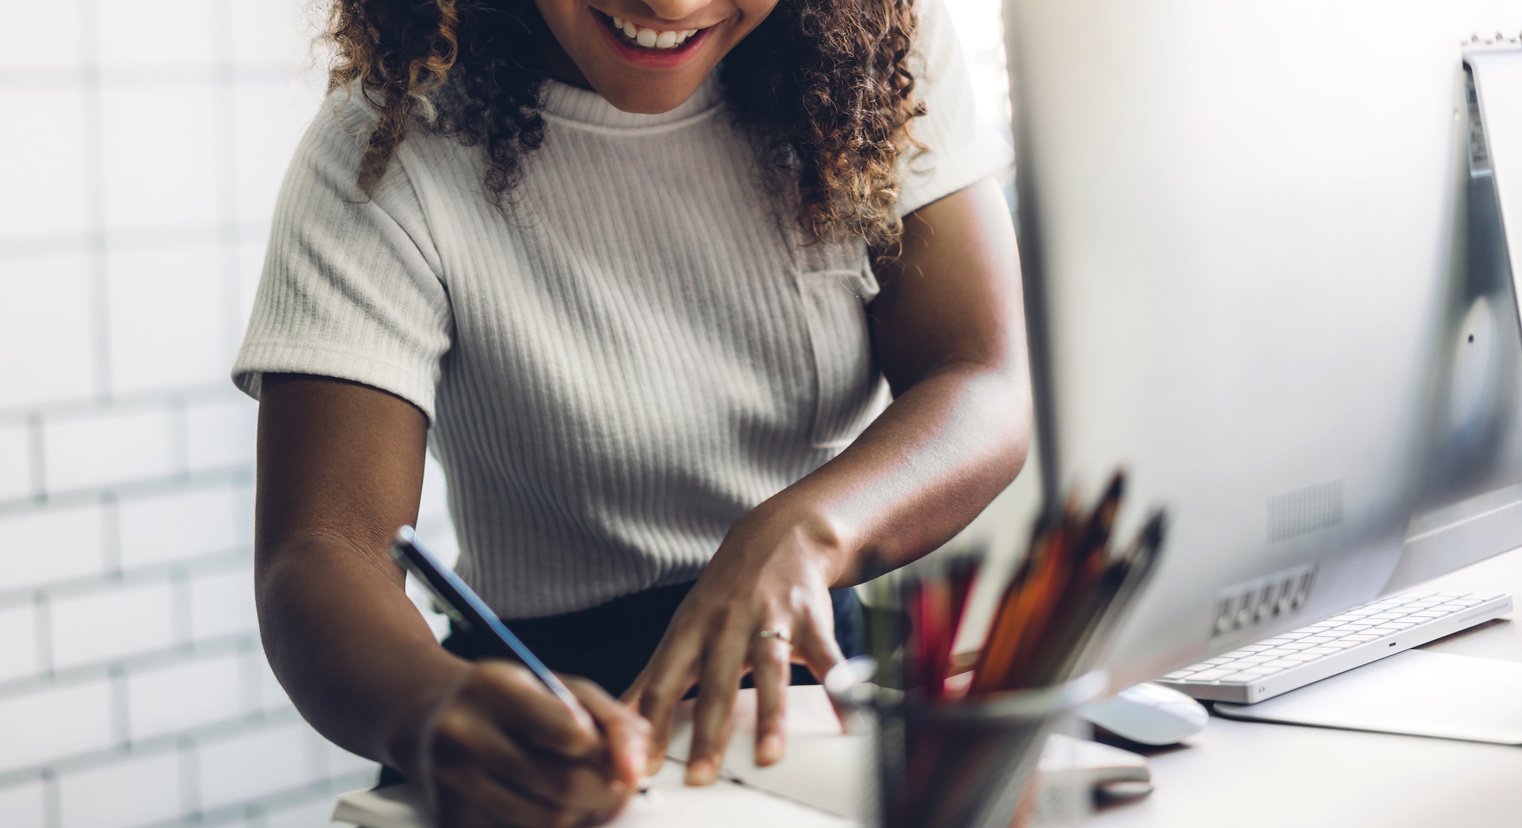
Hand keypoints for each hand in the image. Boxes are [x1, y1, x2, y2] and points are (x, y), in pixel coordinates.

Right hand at [414, 661, 649, 827]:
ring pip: (546, 822)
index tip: (618, 756)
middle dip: (607, 794)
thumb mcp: (552, 684)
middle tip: (620, 787)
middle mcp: (466, 736)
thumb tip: (639, 761)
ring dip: (584, 816)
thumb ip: (607, 715)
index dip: (607, 752)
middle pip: (563, 788)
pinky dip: (550, 827)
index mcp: (494, 689)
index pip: (571, 734)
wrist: (424, 716)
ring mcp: (452, 782)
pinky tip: (552, 806)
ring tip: (589, 795)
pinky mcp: (449, 818)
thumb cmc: (501, 698)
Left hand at [622, 506, 848, 785]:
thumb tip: (616, 721)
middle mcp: (726, 626)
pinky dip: (839, 689)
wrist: (778, 537)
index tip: (645, 766)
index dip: (652, 726)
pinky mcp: (810, 619)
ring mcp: (770, 620)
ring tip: (768, 754)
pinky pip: (826, 658)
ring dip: (770, 715)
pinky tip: (848, 719)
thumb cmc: (724, 596)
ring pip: (769, 671)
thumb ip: (653, 679)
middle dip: (708, 732)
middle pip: (715, 685)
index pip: (663, 685)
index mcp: (688, 634)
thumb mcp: (682, 630)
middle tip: (701, 776)